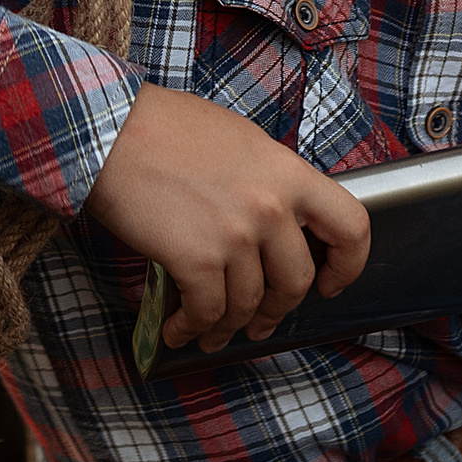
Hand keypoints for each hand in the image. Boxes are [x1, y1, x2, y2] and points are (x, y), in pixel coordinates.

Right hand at [88, 83, 370, 351]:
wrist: (110, 130)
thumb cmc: (167, 129)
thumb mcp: (243, 142)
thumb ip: (270, 182)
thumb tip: (279, 221)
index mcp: (289, 173)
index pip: (351, 226)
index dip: (348, 265)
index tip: (329, 282)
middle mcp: (271, 207)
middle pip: (296, 281)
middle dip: (276, 310)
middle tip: (260, 320)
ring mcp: (235, 235)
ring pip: (247, 303)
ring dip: (228, 326)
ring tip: (210, 332)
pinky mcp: (195, 258)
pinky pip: (206, 311)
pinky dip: (193, 328)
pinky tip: (180, 330)